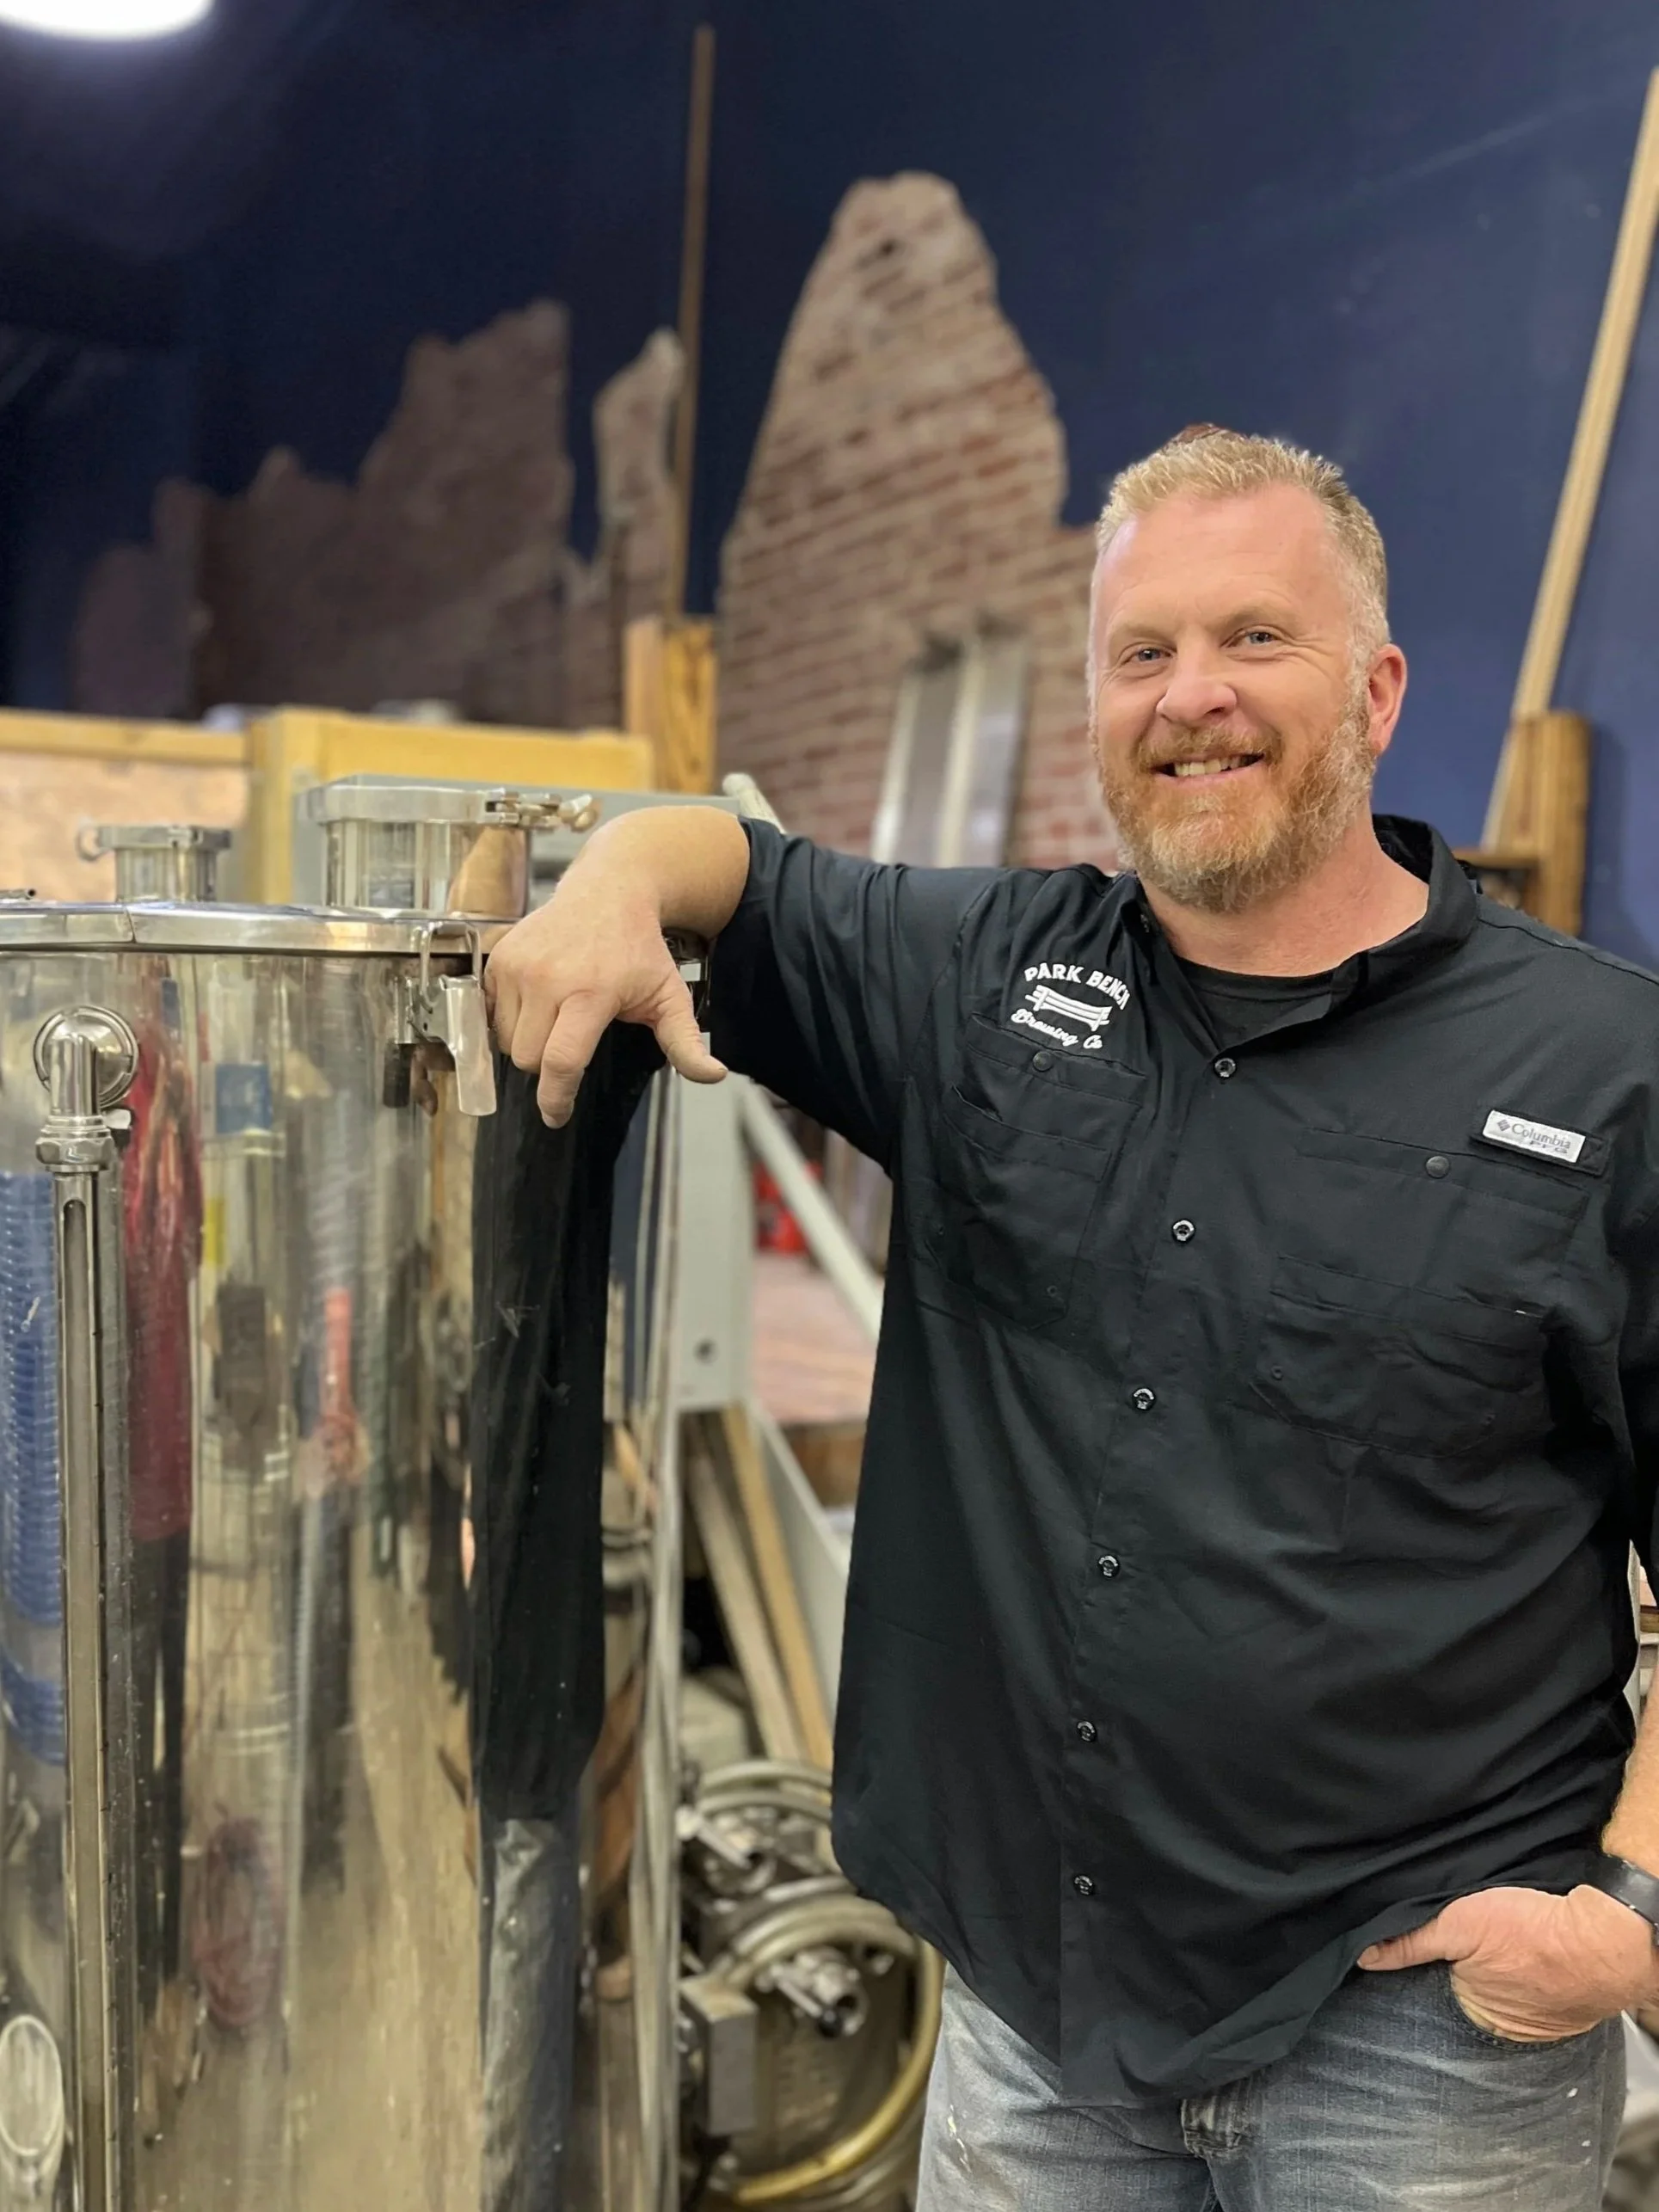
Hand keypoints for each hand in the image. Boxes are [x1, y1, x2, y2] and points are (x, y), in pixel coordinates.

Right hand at [485, 861, 724, 1126]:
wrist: (609, 892)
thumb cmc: (639, 950)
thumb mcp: (670, 995)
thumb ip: (686, 1041)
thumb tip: (713, 1075)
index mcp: (591, 992)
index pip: (561, 1061)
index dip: (556, 1097)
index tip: (556, 1115)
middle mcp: (548, 978)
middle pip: (529, 1059)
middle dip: (547, 1064)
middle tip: (573, 1038)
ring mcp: (518, 966)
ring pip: (506, 1040)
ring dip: (527, 1041)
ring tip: (557, 1014)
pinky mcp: (500, 959)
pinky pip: (490, 1014)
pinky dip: (508, 1019)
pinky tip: (536, 1001)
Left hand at [1359, 1883, 1657, 2040]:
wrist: (1603, 1937)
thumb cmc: (1533, 1932)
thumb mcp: (1459, 1925)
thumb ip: (1411, 1941)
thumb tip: (1364, 1954)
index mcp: (1477, 2017)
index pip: (1434, 1992)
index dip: (1427, 1969)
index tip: (1423, 1948)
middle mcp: (1506, 2029)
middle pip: (1466, 1992)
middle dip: (1460, 1971)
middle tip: (1469, 1940)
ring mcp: (1539, 2020)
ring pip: (1499, 1991)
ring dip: (1493, 1972)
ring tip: (1496, 1944)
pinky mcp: (1563, 2004)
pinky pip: (1531, 1989)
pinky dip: (1524, 1973)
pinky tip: (1522, 1952)